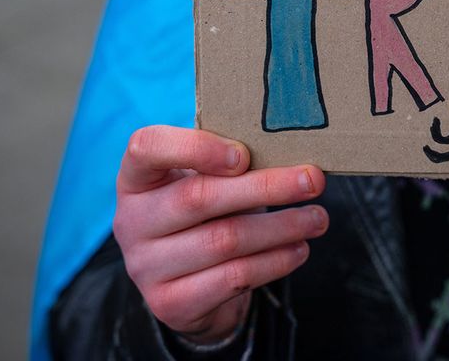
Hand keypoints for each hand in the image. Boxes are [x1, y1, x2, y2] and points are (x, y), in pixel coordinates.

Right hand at [113, 125, 327, 343]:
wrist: (186, 281)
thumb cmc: (204, 210)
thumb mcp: (204, 178)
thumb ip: (230, 157)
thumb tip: (289, 145)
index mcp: (136, 177)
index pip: (147, 148)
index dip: (195, 148)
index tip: (244, 154)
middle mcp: (131, 221)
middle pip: (199, 198)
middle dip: (266, 187)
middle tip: (313, 180)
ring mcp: (146, 267)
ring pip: (224, 241)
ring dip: (281, 227)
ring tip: (317, 218)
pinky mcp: (169, 302)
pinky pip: (232, 278)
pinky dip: (274, 262)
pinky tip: (298, 249)